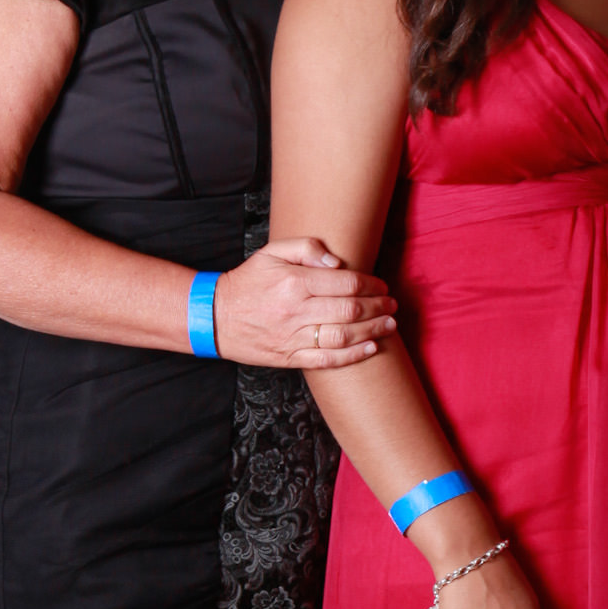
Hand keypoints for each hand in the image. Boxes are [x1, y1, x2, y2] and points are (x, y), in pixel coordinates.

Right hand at [213, 237, 394, 367]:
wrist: (215, 316)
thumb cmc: (247, 282)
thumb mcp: (271, 253)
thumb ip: (305, 248)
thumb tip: (336, 261)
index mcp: (294, 282)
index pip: (345, 283)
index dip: (370, 284)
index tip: (381, 285)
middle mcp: (295, 311)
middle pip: (349, 310)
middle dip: (377, 307)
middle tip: (392, 305)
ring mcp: (292, 337)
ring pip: (343, 336)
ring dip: (372, 331)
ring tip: (389, 325)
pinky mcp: (289, 357)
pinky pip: (327, 360)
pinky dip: (352, 356)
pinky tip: (371, 348)